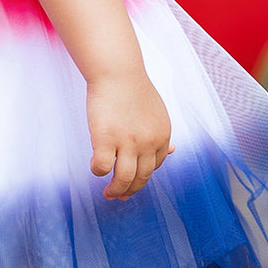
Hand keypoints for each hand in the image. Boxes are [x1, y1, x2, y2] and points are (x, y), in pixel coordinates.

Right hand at [87, 69, 174, 200]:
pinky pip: (102, 167)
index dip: (142, 177)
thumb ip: (161, 133)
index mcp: (162, 135)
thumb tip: (172, 151)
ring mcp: (128, 142)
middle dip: (130, 191)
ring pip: (124, 179)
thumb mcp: (157, 112)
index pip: (155, 166)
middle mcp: (148, 142)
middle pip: (141, 178)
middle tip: (119, 196)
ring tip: (108, 194)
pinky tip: (95, 167)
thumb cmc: (133, 89)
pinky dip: (98, 172)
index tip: (132, 182)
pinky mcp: (106, 139)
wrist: (117, 72)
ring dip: (116, 190)